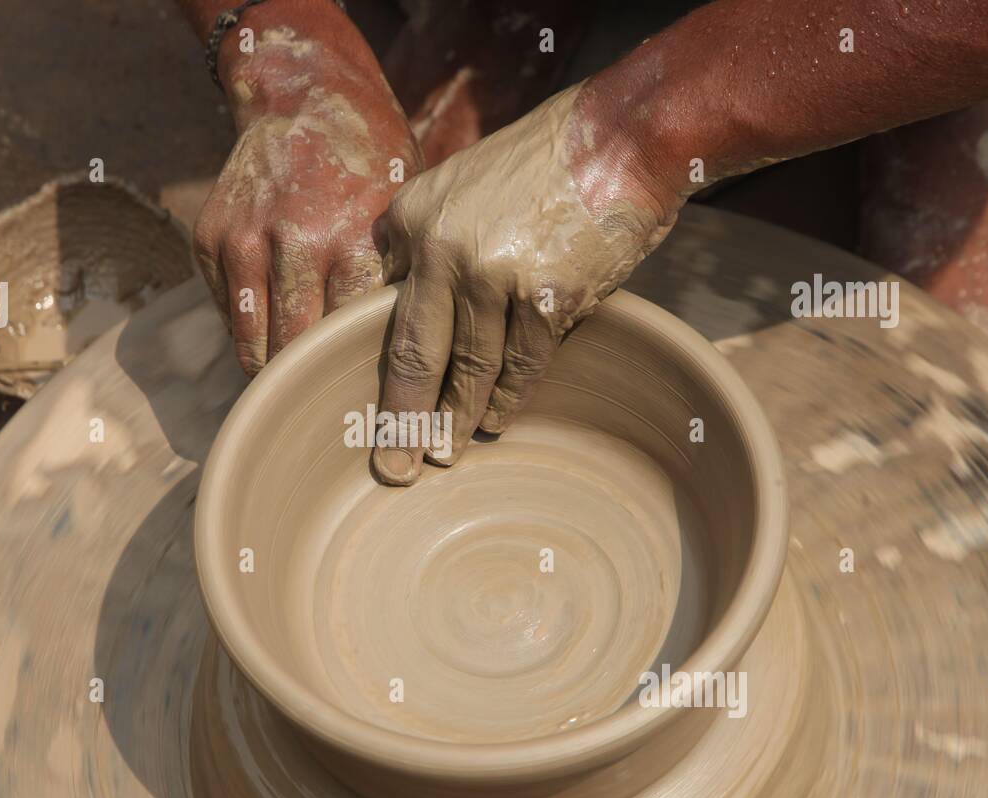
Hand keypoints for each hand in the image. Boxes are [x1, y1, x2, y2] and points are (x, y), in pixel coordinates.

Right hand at [194, 64, 420, 375]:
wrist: (304, 94)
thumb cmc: (371, 162)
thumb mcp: (403, 214)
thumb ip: (397, 281)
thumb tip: (406, 365)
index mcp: (353, 241)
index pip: (347, 341)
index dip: (356, 377)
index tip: (366, 407)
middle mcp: (293, 244)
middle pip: (296, 353)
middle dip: (313, 384)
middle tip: (331, 405)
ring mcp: (243, 240)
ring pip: (252, 344)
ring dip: (274, 368)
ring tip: (299, 381)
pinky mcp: (209, 238)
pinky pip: (229, 314)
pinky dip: (250, 328)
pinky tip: (276, 322)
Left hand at [371, 85, 680, 484]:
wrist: (618, 139)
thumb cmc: (540, 167)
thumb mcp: (459, 185)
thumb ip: (425, 242)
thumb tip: (400, 301)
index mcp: (412, 221)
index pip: (384, 314)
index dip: (378, 369)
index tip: (369, 414)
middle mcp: (442, 247)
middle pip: (414, 354)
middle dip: (401, 420)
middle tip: (391, 468)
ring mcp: (493, 273)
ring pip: (469, 369)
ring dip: (456, 420)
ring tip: (444, 455)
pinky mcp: (545, 295)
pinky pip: (520, 365)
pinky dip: (508, 399)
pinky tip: (496, 423)